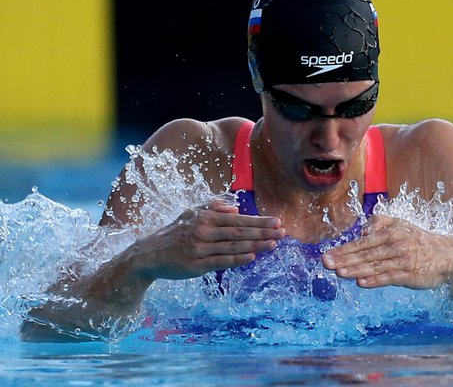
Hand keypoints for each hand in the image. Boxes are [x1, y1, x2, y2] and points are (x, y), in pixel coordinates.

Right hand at [131, 199, 284, 280]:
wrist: (149, 254)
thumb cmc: (176, 232)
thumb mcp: (191, 213)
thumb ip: (213, 208)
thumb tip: (235, 209)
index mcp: (205, 217)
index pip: (238, 219)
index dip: (259, 221)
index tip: (277, 221)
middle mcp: (204, 231)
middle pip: (240, 231)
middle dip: (264, 231)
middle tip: (283, 231)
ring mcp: (200, 248)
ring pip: (233, 246)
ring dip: (256, 245)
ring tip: (274, 244)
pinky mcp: (196, 265)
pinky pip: (220, 261)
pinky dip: (237, 259)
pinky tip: (252, 257)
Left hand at [322, 216, 452, 289]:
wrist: (449, 255)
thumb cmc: (419, 240)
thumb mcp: (401, 225)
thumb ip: (381, 222)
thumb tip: (363, 231)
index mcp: (390, 233)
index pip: (362, 243)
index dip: (343, 250)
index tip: (326, 255)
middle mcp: (395, 245)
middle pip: (365, 254)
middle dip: (344, 259)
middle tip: (326, 264)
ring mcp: (403, 260)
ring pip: (375, 266)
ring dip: (356, 270)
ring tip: (340, 273)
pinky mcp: (410, 274)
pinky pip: (390, 277)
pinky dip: (376, 280)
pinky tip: (362, 283)